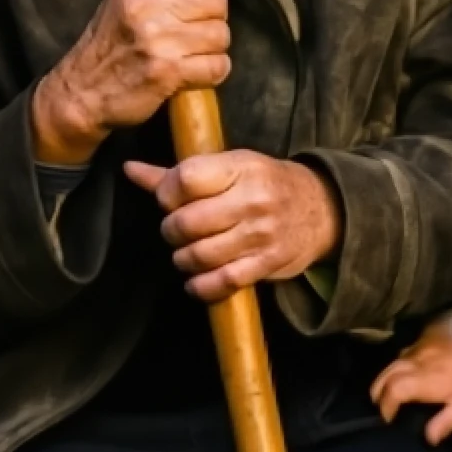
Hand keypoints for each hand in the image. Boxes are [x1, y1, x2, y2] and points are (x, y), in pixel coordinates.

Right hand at [32, 0, 230, 163]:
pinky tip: (191, 72)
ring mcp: (159, 38)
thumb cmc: (113, 40)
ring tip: (187, 53)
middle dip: (211, 19)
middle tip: (189, 32)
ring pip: (221, 35)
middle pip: (218, 2)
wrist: (81, 91)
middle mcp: (148, 3)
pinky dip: (211, 73)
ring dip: (211, 48)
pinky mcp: (169, 71)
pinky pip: (218, 66)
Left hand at [124, 150, 342, 302]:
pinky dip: (201, 285)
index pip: (185, 180)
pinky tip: (200, 277)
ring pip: (198, 256)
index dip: (166, 193)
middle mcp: (252, 200)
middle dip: (172, 230)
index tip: (170, 199)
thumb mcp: (230, 167)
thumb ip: (179, 173)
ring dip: (183, 258)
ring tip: (190, 251)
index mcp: (242, 167)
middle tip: (179, 229)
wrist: (322, 209)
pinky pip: (220, 282)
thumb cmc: (265, 184)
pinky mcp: (267, 263)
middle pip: (185, 223)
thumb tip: (129, 170)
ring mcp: (261, 234)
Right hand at [370, 307, 451, 443]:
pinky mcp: (428, 333)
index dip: (384, 406)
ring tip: (391, 390)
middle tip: (381, 405)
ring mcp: (421, 344)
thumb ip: (443, 424)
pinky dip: (403, 362)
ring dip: (388, 376)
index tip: (387, 419)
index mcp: (422, 380)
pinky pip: (408, 349)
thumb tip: (426, 439)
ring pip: (394, 360)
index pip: (391, 391)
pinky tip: (413, 369)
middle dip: (378, 391)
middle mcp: (415, 360)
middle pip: (385, 374)